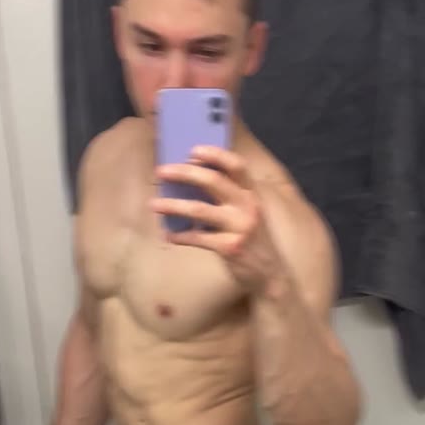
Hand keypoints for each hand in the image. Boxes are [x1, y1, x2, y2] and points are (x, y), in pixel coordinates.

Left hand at [152, 146, 282, 292]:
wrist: (270, 274)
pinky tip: (169, 236)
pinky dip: (180, 236)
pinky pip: (198, 238)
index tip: (192, 150)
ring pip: (199, 209)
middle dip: (184, 173)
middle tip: (161, 172)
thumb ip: (230, 197)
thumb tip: (193, 182)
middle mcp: (247, 206)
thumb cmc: (253, 240)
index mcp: (252, 194)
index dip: (215, 154)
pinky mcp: (230, 248)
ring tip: (154, 205)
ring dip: (172, 206)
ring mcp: (239, 227)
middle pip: (213, 181)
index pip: (236, 165)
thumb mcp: (249, 213)